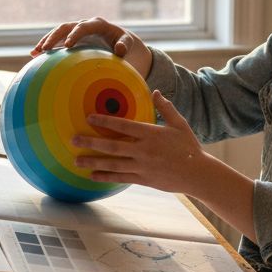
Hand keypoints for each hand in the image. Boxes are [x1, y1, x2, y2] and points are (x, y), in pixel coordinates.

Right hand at [31, 17, 153, 78]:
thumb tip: (119, 50)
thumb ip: (125, 45)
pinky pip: (57, 43)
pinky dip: (47, 48)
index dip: (75, 34)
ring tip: (36, 52)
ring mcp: (76, 32)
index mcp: (98, 24)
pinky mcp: (72, 40)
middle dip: (55, 37)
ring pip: (58, 33)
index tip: (68, 45)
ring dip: (47, 41)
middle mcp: (84, 25)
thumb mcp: (128, 43)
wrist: (123, 44)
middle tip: (46, 49)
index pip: (84, 26)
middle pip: (66, 27)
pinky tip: (35, 56)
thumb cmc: (126, 44)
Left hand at [71, 91, 203, 194]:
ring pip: (113, 163)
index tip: (89, 117)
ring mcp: (142, 166)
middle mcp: (144, 150)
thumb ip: (165, 108)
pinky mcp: (143, 179)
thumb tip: (156, 92)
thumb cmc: (189, 147)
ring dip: (93, 162)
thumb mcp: (179, 124)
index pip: (124, 125)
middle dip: (91, 142)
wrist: (198, 173)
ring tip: (76, 160)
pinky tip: (92, 176)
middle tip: (73, 139)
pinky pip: (121, 178)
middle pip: (113, 146)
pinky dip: (106, 177)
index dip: (105, 121)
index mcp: (151, 133)